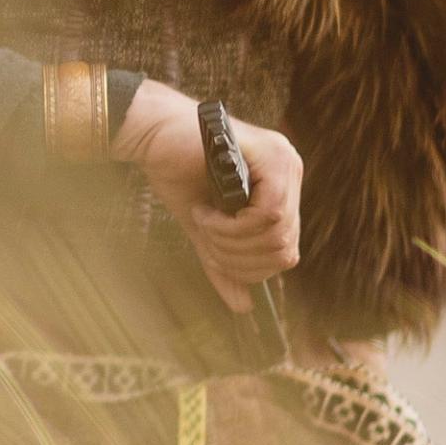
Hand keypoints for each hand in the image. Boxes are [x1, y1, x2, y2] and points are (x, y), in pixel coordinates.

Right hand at [115, 81, 303, 314]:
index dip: (251, 267)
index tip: (213, 251)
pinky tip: (206, 213)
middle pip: (285, 247)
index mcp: (282, 189)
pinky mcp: (272, 157)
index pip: (287, 250)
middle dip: (239, 256)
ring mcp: (285, 162)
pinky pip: (267, 214)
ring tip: (203, 223)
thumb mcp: (207, 230)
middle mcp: (291, 172)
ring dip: (231, 240)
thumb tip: (245, 307)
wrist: (153, 137)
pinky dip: (232, 225)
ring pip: (277, 234)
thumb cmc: (178, 175)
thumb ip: (226, 263)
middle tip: (206, 240)